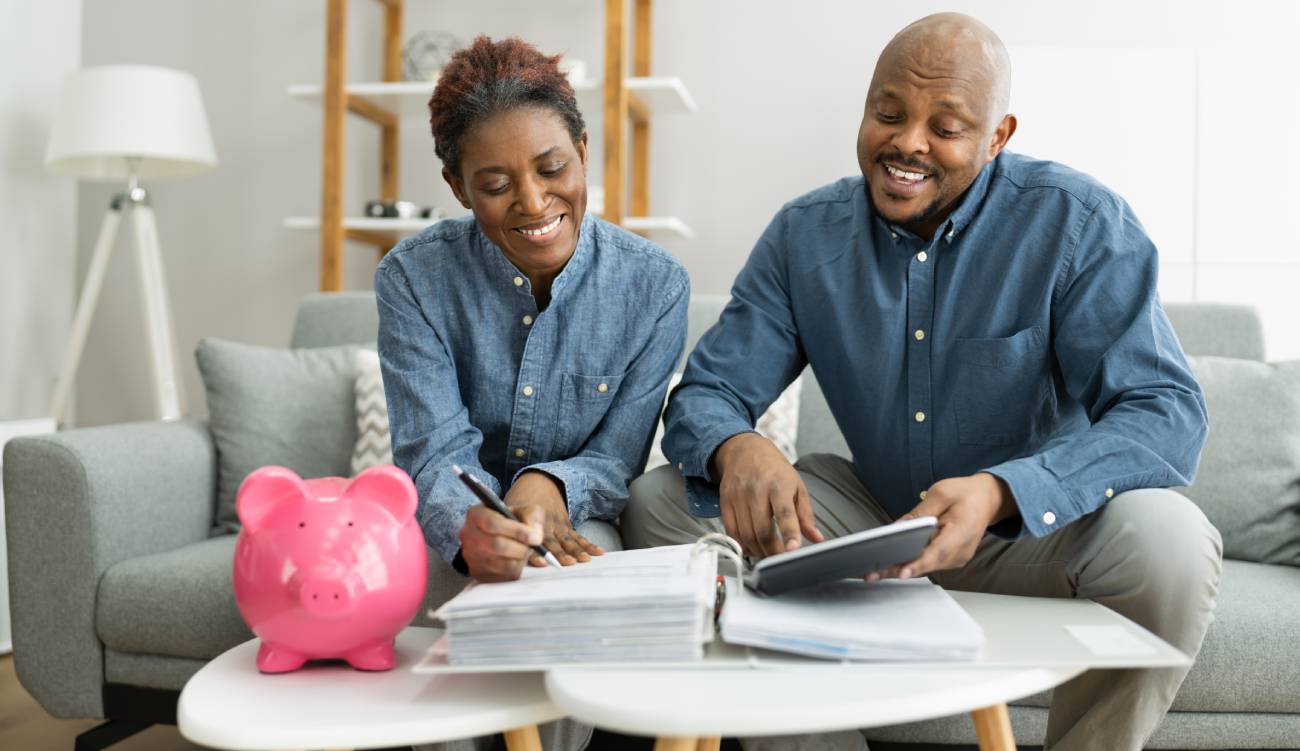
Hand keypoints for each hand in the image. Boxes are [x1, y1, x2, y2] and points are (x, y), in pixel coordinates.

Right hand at [458, 504, 544, 581]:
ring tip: (525, 550)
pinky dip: (517, 569)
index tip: (535, 537)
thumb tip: (535, 535)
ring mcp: (471, 556)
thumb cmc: (513, 520)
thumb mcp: (524, 509)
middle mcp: (468, 535)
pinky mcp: (479, 573)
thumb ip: (532, 517)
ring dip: (520, 558)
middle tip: (534, 545)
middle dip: (521, 547)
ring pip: (502, 564)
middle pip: (497, 545)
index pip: (492, 523)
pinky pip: (503, 576)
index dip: (517, 531)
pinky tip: (517, 559)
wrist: (504, 533)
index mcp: (476, 514)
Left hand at [504, 471, 603, 565]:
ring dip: (577, 550)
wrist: (538, 484)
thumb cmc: (520, 502)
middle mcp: (547, 524)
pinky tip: (598, 552)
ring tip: (584, 559)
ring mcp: (559, 526)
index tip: (542, 562)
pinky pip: (578, 537)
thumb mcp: (510, 509)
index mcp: (531, 521)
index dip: (537, 551)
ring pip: (568, 541)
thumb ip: (511, 525)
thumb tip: (513, 542)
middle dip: (561, 554)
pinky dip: (588, 545)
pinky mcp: (567, 526)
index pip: (533, 539)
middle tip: (569, 563)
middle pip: (554, 542)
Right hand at [712, 432, 822, 557]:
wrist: (744, 450)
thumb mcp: (797, 486)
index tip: (793, 550)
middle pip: (762, 530)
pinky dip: (741, 544)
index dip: (789, 533)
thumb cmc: (774, 469)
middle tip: (781, 559)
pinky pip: (731, 531)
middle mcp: (757, 491)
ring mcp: (738, 497)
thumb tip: (817, 538)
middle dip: (773, 551)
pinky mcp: (725, 502)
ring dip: (758, 551)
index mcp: (779, 486)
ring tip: (768, 554)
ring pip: (746, 535)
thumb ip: (806, 515)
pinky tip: (751, 547)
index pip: (785, 513)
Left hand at [866, 473, 1015, 581]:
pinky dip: (908, 563)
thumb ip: (920, 512)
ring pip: (924, 567)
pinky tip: (887, 564)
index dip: (918, 563)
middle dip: (898, 569)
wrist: (987, 499)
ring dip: (899, 568)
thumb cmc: (966, 494)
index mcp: (962, 533)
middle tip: (871, 573)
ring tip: (873, 571)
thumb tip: (898, 528)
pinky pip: (926, 563)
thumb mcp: (941, 493)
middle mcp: (960, 552)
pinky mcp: (948, 559)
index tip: (902, 571)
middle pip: (926, 564)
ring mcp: (955, 558)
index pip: (938, 552)